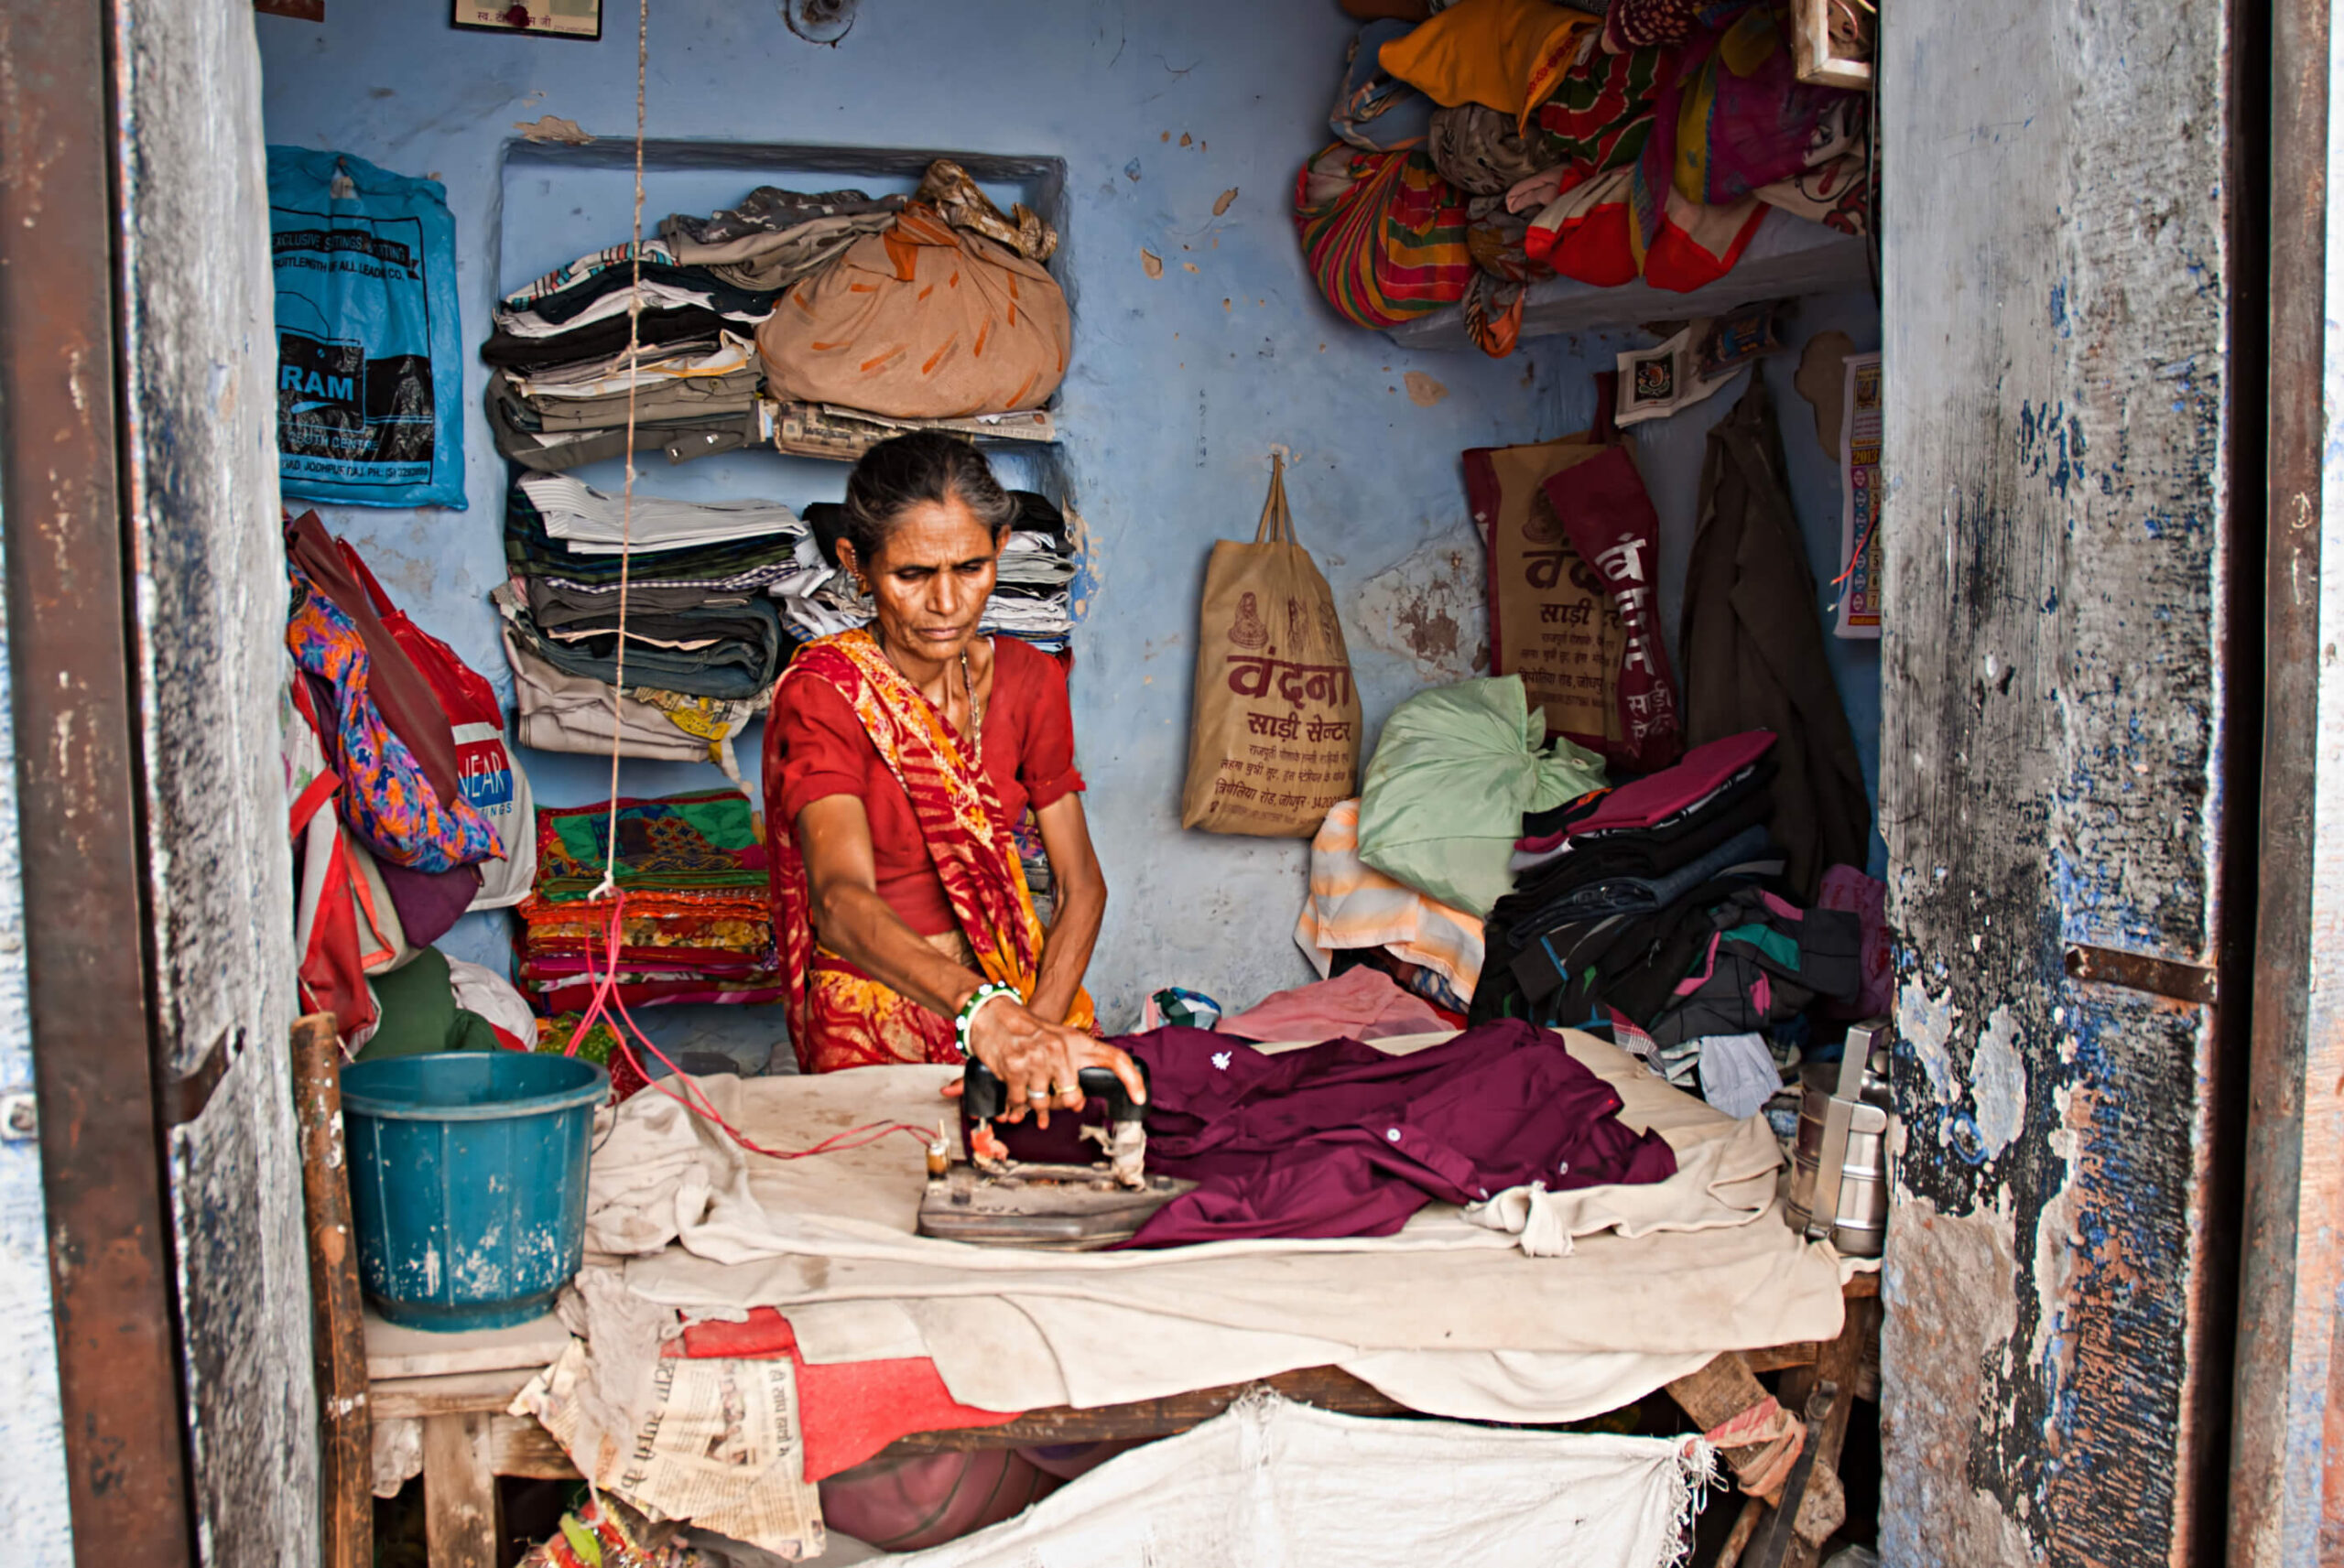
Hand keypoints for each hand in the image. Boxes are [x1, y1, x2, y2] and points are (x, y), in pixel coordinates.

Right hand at [963, 998, 1145, 1129]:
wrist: (991, 1014)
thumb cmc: (1025, 1029)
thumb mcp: (1056, 1038)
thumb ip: (1070, 1065)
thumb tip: (1075, 1102)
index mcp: (1076, 1041)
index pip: (1114, 1058)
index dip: (1131, 1079)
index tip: (1140, 1096)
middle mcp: (1060, 1050)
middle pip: (1073, 1097)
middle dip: (1062, 1106)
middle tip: (1052, 1103)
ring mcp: (1038, 1060)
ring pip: (1045, 1103)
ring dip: (1036, 1109)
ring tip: (1031, 1108)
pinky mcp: (1015, 1070)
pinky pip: (1021, 1102)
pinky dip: (1016, 1108)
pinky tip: (1014, 1108)